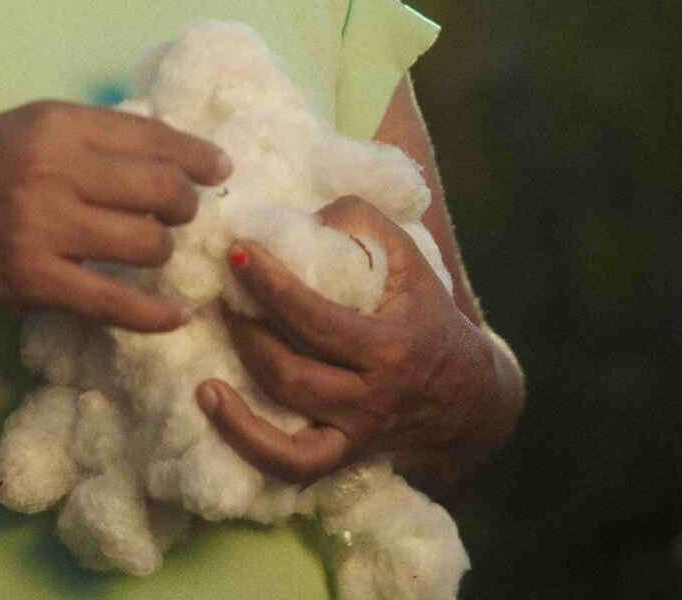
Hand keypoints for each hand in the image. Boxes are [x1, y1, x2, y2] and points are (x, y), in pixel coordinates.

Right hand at [0, 100, 230, 332]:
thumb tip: (171, 148)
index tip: (220, 169)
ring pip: (147, 244)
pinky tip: (174, 317)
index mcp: (56, 123)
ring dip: (163, 253)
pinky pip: (115, 302)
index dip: (198, 156)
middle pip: (162, 190)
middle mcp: (53, 168)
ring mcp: (42, 227)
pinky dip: (154, 314)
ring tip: (152, 253)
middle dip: (186, 206)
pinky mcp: (31, 280)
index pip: (154, 136)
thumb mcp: (25, 128)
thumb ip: (90, 136)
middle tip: (181, 215)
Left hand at [196, 195, 495, 484]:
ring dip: (237, 383)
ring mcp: (354, 433)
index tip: (237, 252)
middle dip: (247, 329)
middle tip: (222, 291)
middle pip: (292, 371)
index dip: (271, 286)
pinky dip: (245, 442)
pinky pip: (289, 465)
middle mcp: (372, 396)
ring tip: (214, 342)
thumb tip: (301, 216)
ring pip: (286, 423)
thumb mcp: (409, 261)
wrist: (469, 398)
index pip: (317, 319)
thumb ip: (361, 224)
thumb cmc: (428, 315)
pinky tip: (212, 403)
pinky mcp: (340, 459)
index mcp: (391, 345)